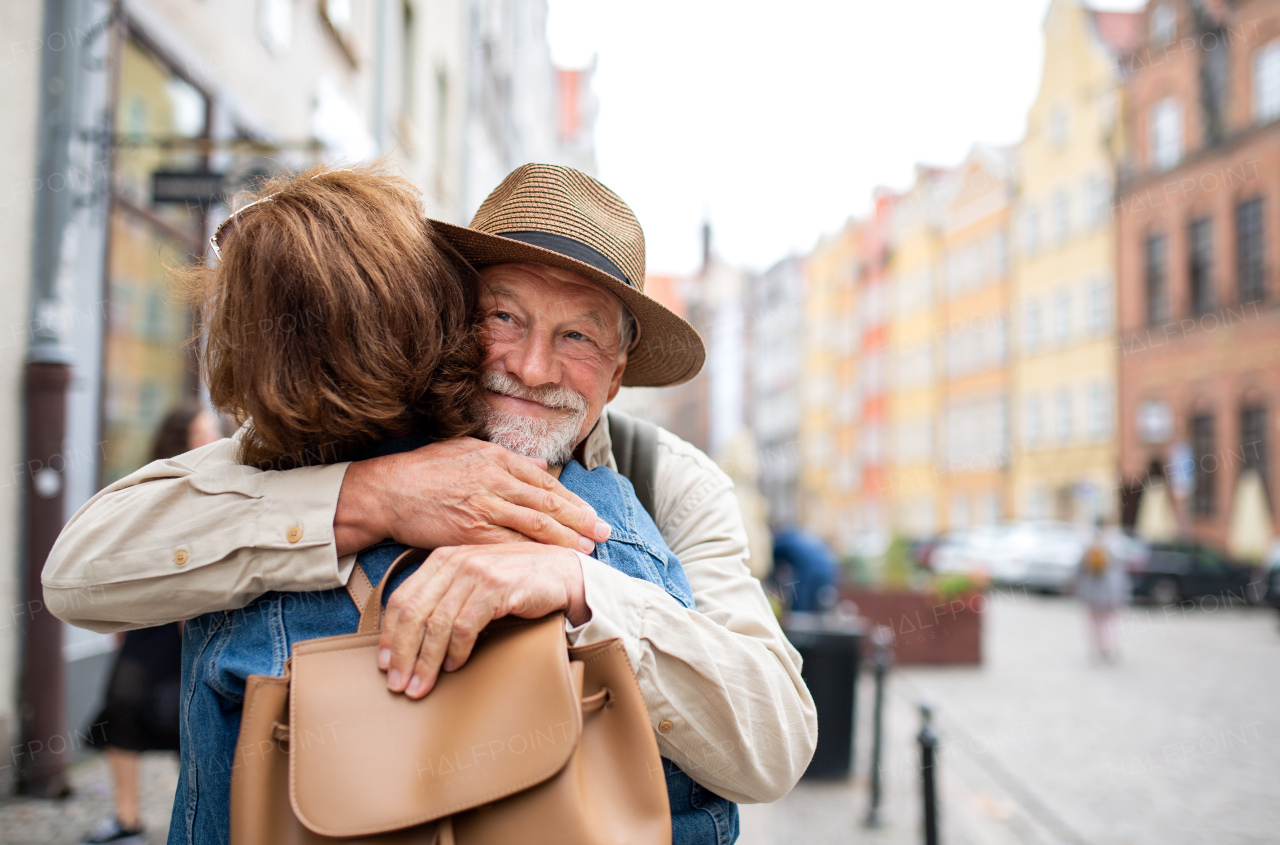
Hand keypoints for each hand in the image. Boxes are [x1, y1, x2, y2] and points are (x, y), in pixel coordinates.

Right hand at [334, 437, 610, 555]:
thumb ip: (507, 457)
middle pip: (548, 504)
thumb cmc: (424, 470)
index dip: (574, 501)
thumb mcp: (467, 449)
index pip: (546, 482)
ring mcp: (483, 508)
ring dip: (565, 540)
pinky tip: (550, 564)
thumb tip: (542, 464)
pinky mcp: (469, 534)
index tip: (593, 515)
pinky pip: (510, 547)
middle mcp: (494, 481)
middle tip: (604, 535)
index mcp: (496, 458)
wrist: (387, 492)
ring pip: (535, 525)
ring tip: (587, 551)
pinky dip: (533, 556)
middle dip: (581, 521)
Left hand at [376, 543, 589, 697]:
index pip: (402, 598)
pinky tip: (454, 665)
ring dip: (426, 660)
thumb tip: (411, 638)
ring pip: (436, 623)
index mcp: (442, 559)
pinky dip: (456, 649)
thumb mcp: (473, 582)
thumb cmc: (516, 581)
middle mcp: (455, 561)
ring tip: (421, 684)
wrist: (562, 573)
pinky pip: (465, 625)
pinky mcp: (496, 587)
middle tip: (399, 684)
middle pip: (413, 612)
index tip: (386, 665)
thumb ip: (446, 597)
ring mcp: (476, 572)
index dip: (390, 635)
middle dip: (402, 653)